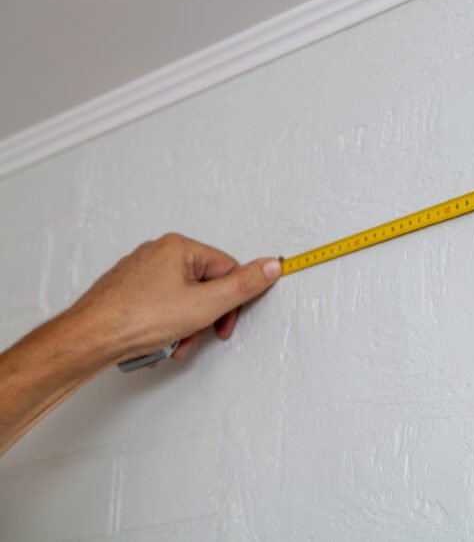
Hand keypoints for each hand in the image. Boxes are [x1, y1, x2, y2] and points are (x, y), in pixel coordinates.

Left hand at [67, 233, 281, 363]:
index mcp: (178, 247)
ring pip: (181, 300)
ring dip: (182, 327)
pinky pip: (159, 307)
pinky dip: (162, 327)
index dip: (231, 302)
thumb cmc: (134, 319)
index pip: (227, 269)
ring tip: (169, 343)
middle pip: (203, 286)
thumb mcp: (204, 305)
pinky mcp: (127, 292)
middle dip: (202, 319)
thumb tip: (270, 266)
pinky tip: (154, 342)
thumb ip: (243, 286)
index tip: (224, 324)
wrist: (87, 339)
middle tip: (193, 336)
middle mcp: (157, 253)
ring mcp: (139, 273)